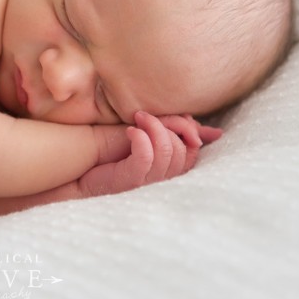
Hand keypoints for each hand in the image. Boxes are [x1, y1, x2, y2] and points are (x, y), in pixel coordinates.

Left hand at [80, 112, 220, 196]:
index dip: (188, 131)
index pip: (194, 152)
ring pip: (168, 152)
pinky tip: (131, 131)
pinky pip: (147, 157)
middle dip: (170, 126)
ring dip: (155, 128)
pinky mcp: (130, 181)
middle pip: (184, 151)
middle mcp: (162, 181)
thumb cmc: (117, 154)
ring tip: (138, 118)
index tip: (169, 117)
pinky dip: (142, 139)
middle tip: (146, 115)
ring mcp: (147, 183)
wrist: (81, 168)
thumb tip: (217, 133)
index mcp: (170, 172)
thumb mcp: (153, 139)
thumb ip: (180, 134)